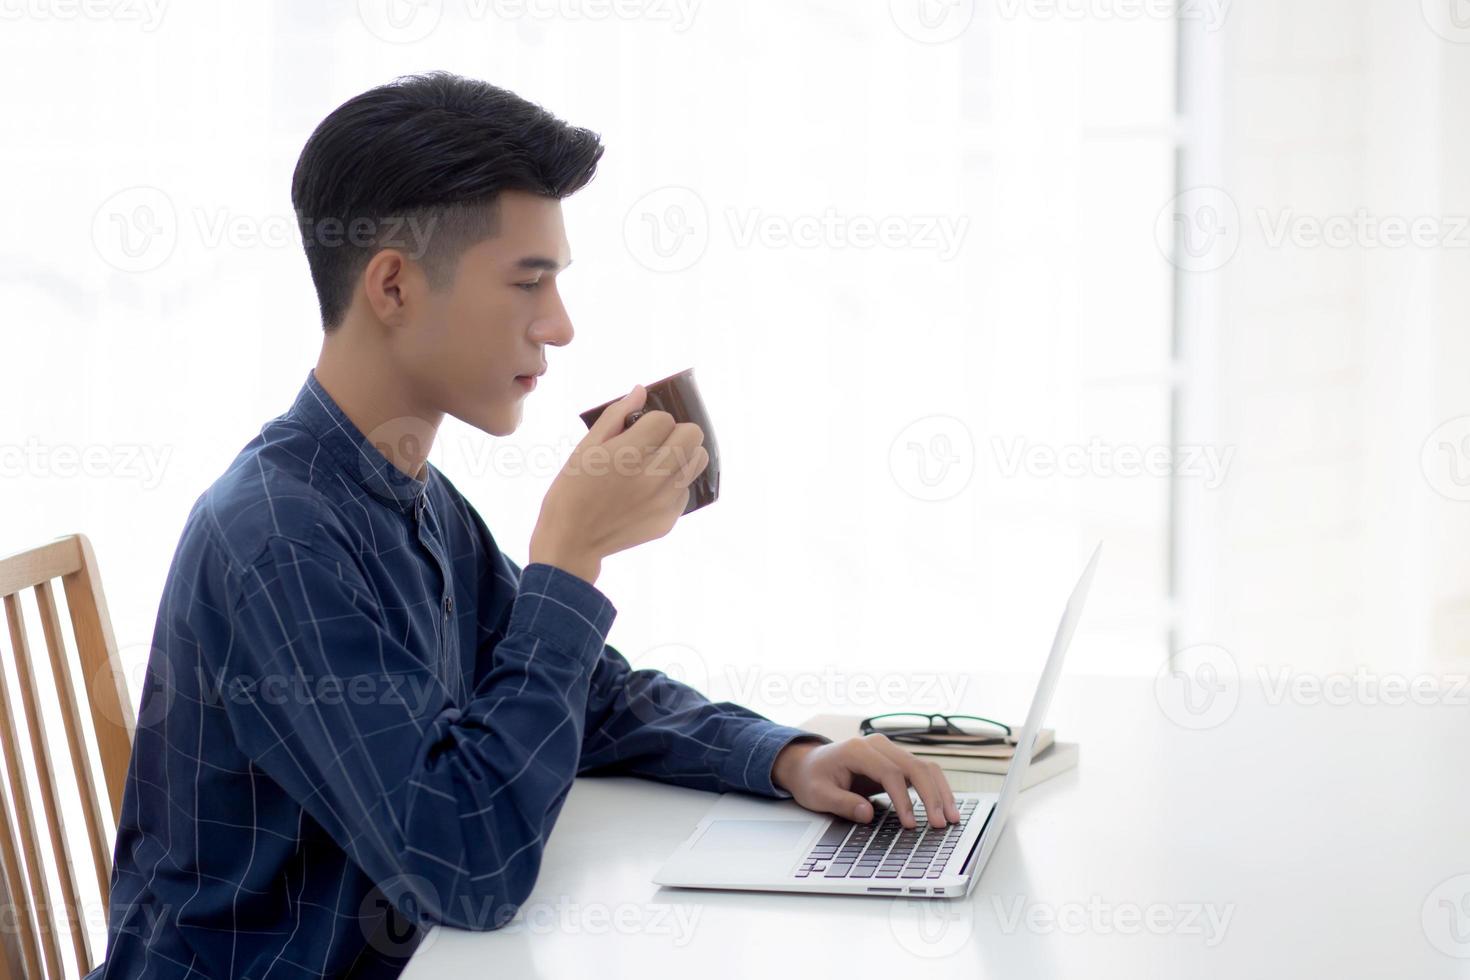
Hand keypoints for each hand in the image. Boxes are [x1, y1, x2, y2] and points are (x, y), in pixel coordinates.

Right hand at [530, 384, 708, 585]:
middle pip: (693, 435)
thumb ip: (615, 416)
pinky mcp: (669, 519)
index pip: (664, 419)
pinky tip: (650, 491)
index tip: (636, 431)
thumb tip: (641, 391)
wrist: (572, 541)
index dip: (651, 420)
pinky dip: (674, 484)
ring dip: (683, 455)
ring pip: (699, 460)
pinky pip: (686, 489)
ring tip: (659, 463)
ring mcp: (664, 500)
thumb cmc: (572, 489)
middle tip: (654, 444)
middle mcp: (653, 476)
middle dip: (675, 432)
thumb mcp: (585, 448)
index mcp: (628, 454)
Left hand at [771, 734, 960, 829]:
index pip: (890, 772)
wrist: (809, 764)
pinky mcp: (896, 760)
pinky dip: (936, 788)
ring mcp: (889, 751)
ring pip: (925, 766)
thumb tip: (867, 814)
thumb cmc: (812, 778)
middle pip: (914, 766)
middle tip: (941, 823)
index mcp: (858, 750)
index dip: (903, 799)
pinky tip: (945, 806)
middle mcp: (878, 746)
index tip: (911, 823)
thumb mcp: (818, 795)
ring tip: (951, 817)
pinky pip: (922, 771)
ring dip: (940, 791)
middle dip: (931, 796)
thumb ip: (842, 803)